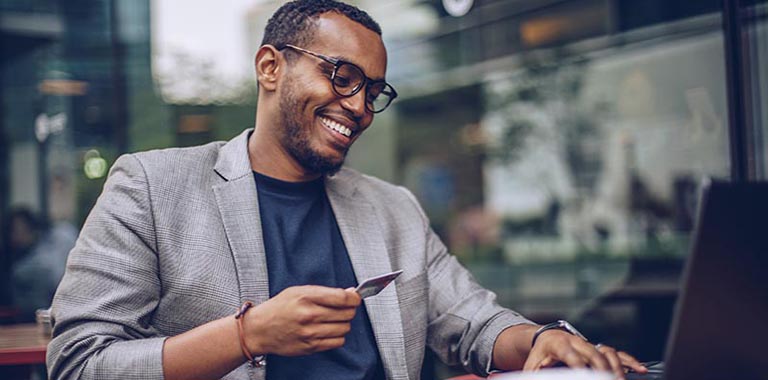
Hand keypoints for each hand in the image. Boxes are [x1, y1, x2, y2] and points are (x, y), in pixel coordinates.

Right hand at [243, 285, 360, 355]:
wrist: (260, 329)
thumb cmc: (279, 308)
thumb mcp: (298, 291)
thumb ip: (324, 292)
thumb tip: (349, 292)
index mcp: (306, 297)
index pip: (342, 297)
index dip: (354, 297)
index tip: (355, 297)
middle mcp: (309, 315)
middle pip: (347, 313)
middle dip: (349, 309)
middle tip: (343, 308)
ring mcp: (310, 332)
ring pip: (345, 328)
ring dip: (343, 324)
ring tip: (333, 320)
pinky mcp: (310, 346)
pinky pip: (337, 342)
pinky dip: (338, 336)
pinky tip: (329, 331)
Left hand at [523, 330, 647, 378]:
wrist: (545, 338)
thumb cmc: (538, 355)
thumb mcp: (532, 365)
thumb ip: (534, 375)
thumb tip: (525, 379)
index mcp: (559, 344)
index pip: (572, 356)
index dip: (580, 368)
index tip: (587, 377)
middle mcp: (577, 341)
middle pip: (594, 354)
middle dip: (602, 370)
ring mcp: (589, 344)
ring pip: (608, 352)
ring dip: (617, 367)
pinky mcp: (597, 348)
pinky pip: (616, 353)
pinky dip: (629, 361)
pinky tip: (640, 369)